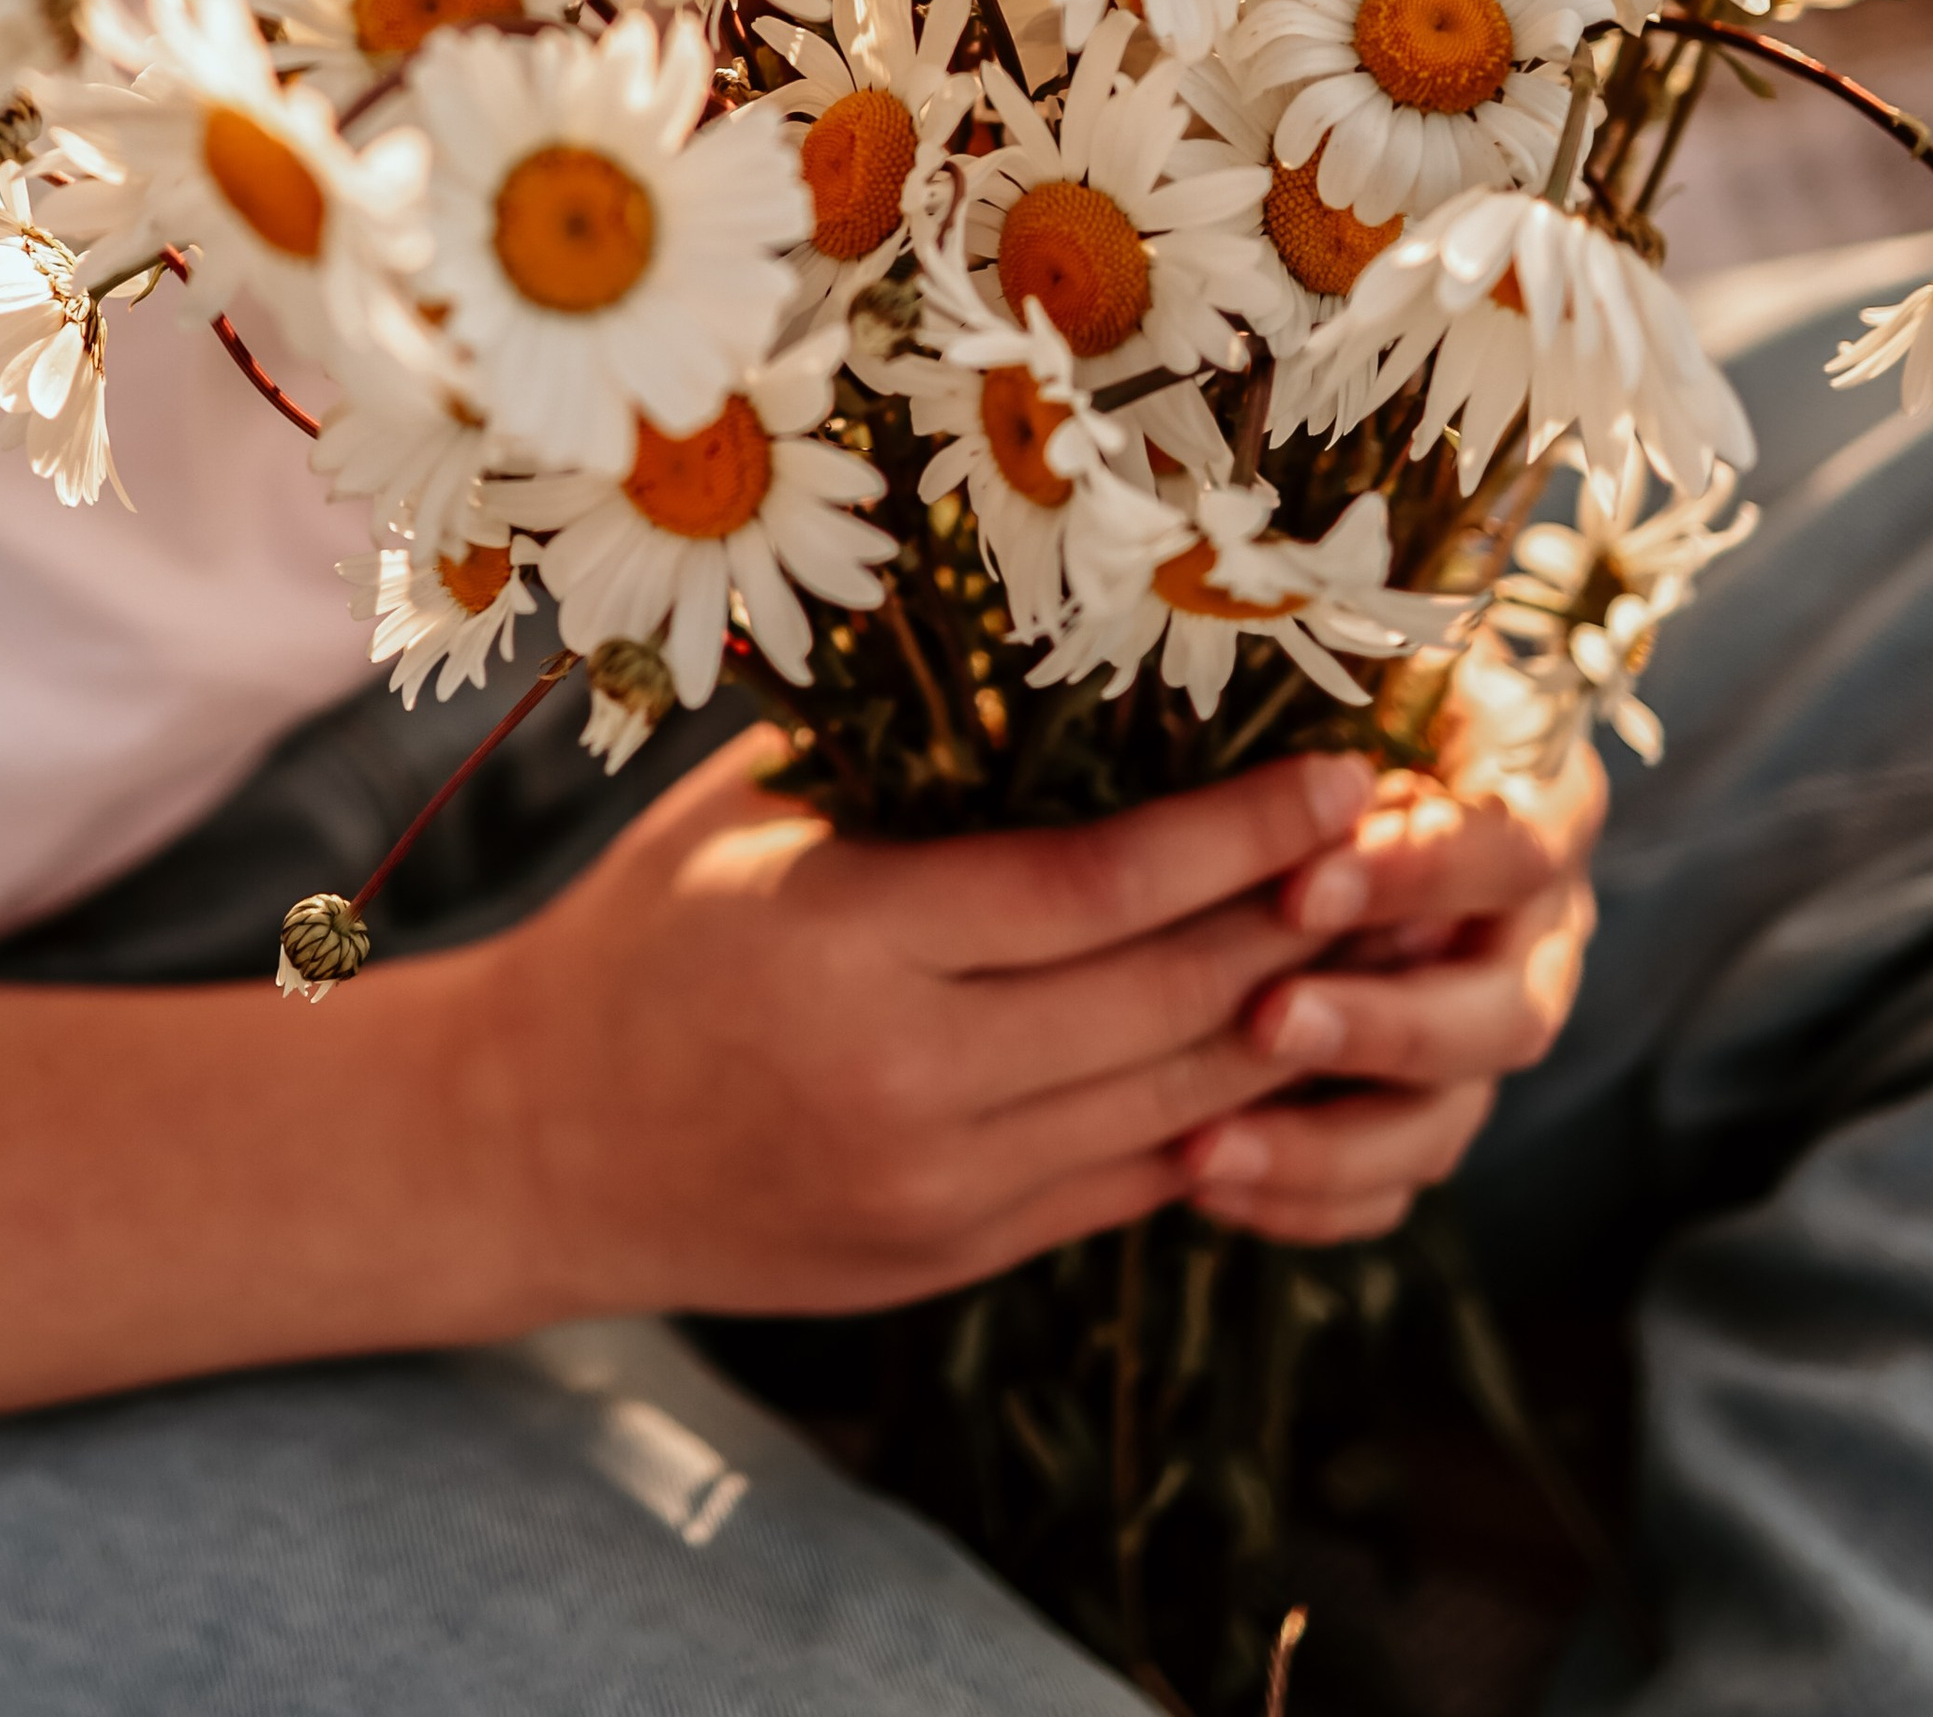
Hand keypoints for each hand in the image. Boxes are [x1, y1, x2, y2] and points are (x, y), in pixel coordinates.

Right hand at [481, 732, 1382, 1320]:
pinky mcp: (952, 1257)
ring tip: (1375, 948)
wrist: (534, 1144)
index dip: (1239, 833)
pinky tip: (1276, 1047)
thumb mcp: (751, 814)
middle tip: (1398, 848)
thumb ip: (902, 759)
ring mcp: (940, 1187)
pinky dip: (1216, 1116)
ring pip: (1175, 1104)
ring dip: (1290, 1024)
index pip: (1099, 887)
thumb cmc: (643, 934)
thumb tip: (1072, 674)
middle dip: (1300, 920)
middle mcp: (910, 1078)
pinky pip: (1127, 1183)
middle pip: (1165, 998)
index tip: (1340, 774)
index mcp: (855, 943)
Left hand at [1174, 724, 1604, 1245]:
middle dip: (1382, 1027)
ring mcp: (1486, 1028)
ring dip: (1331, 1142)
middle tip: (1264, 1021)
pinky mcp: (1430, 1106)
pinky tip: (1208, 1186)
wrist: (1315, 756)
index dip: (1422, 873)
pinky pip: (1392, 1187)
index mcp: (1539, 805)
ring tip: (1207, 1147)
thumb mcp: (1354, 660)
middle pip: (1506, 1014)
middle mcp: (1537, 932)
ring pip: (1450, 1120)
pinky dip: (1307, 1198)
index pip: (1518, 847)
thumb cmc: (1331, 685)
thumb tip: (1293, 744)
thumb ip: (1347, 694)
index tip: (1302, 882)